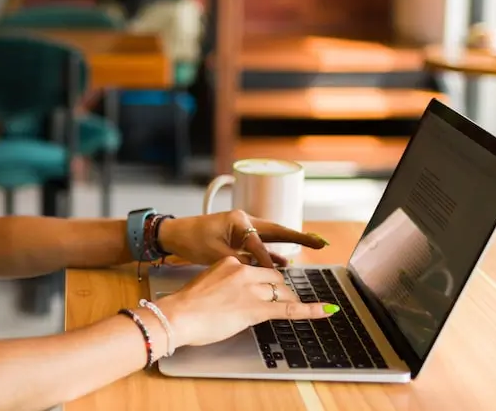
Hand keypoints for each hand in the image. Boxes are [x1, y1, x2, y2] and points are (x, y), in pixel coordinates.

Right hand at [156, 256, 338, 347]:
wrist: (178, 316)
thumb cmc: (186, 306)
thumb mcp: (207, 285)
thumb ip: (225, 285)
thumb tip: (235, 296)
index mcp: (229, 262)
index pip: (256, 269)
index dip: (264, 281)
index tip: (267, 287)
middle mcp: (243, 271)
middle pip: (274, 278)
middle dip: (281, 291)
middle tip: (282, 302)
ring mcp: (251, 289)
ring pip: (281, 293)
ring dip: (288, 302)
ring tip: (296, 309)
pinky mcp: (256, 308)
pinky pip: (289, 309)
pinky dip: (311, 310)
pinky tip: (326, 310)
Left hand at [158, 210, 330, 268]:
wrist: (173, 235)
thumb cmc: (191, 241)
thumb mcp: (216, 254)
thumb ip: (239, 262)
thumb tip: (259, 272)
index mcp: (238, 221)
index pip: (260, 243)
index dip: (268, 260)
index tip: (278, 273)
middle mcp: (243, 221)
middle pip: (276, 231)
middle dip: (299, 237)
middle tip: (321, 242)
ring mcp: (241, 228)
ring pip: (270, 237)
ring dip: (288, 244)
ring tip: (314, 245)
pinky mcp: (237, 236)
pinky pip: (259, 245)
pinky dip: (270, 253)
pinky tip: (282, 262)